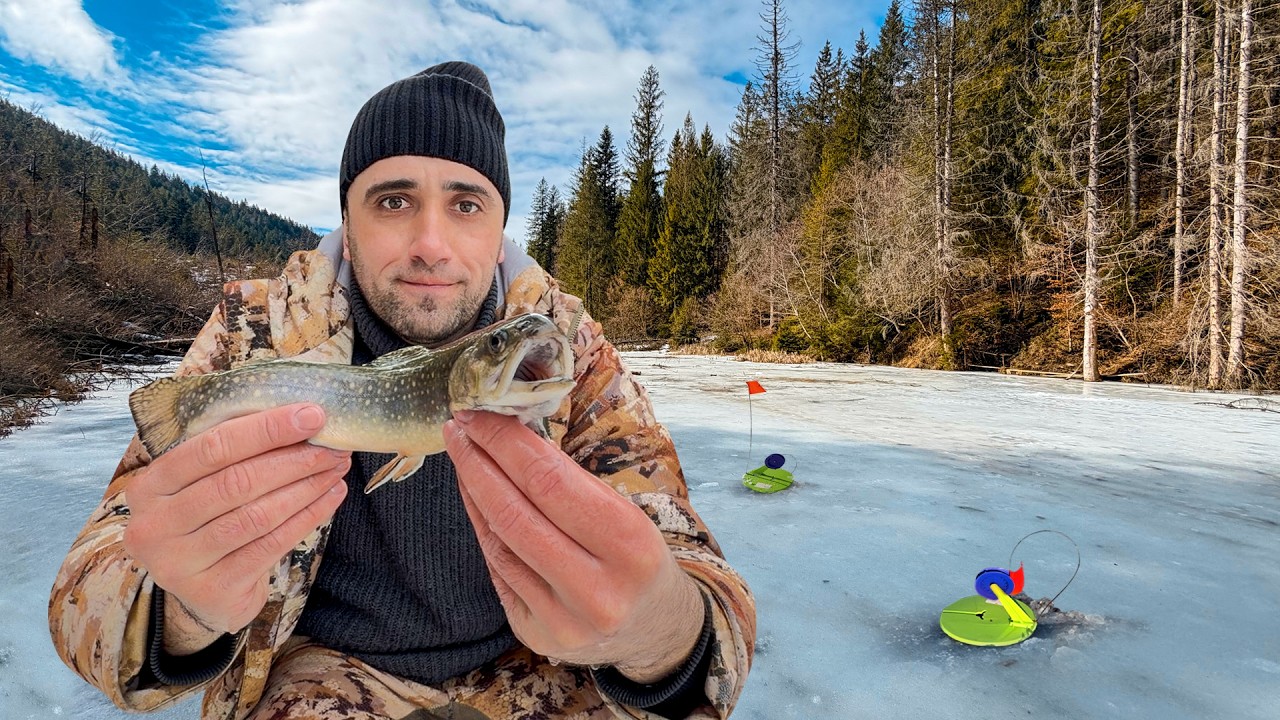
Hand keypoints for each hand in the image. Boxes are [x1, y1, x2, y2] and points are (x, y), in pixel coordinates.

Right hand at [123, 404, 350, 647]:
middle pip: (236, 482)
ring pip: (256, 515)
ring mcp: (179, 561)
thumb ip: (234, 454)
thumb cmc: (209, 522)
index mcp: (149, 485)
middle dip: (293, 460)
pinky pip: (270, 545)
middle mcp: (154, 524)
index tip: (311, 415)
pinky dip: (307, 517)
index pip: (211, 447)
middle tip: (334, 447)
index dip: (265, 429)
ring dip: (305, 488)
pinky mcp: (212, 589)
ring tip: (336, 469)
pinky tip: (330, 498)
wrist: (203, 592)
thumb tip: (300, 417)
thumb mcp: (203, 484)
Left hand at [445, 411, 704, 682]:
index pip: (551, 481)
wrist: (652, 626)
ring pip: (499, 542)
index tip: (479, 413)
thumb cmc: (633, 555)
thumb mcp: (624, 513)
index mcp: (630, 545)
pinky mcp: (538, 635)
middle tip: (458, 428)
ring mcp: (564, 619)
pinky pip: (498, 570)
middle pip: (516, 512)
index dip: (506, 443)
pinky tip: (475, 499)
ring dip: (473, 491)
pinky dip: (483, 527)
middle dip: (478, 461)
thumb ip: (570, 483)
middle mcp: (597, 590)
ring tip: (463, 456)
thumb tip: (506, 434)